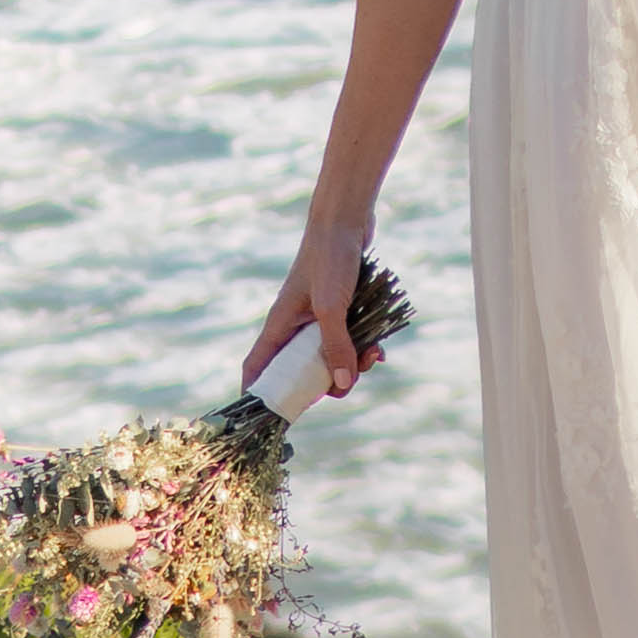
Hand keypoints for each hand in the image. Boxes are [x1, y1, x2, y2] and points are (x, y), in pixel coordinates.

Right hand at [247, 224, 389, 404]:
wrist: (348, 219)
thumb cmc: (330, 257)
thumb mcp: (332, 306)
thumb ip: (335, 345)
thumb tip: (343, 384)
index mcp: (279, 327)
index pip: (257, 369)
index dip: (259, 395)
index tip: (270, 418)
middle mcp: (294, 327)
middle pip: (301, 373)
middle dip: (327, 382)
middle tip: (350, 378)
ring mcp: (317, 320)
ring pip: (330, 359)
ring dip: (353, 364)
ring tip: (373, 353)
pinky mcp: (340, 311)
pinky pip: (349, 342)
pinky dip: (363, 349)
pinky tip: (380, 347)